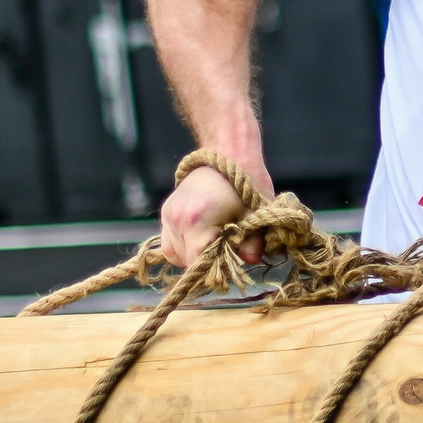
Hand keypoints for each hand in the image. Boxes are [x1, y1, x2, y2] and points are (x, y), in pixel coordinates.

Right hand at [158, 157, 272, 267]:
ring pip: (174, 254)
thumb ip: (252, 242)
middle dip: (206, 262)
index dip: (214, 270)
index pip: (197, 262)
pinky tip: (202, 238)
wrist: (228, 152)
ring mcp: (168, 214)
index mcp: (196, 221)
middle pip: (185, 261)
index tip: (230, 267)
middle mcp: (176, 218)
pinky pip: (170, 241)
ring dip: (193, 255)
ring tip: (215, 245)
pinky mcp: (166, 211)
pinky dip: (184, 245)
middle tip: (227, 255)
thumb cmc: (246, 183)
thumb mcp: (255, 215)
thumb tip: (251, 261)